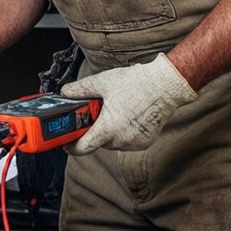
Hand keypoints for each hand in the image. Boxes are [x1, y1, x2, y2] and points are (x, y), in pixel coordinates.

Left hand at [61, 54, 196, 153]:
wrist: (166, 85)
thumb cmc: (136, 83)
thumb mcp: (102, 82)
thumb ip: (79, 90)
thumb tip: (64, 93)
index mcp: (108, 129)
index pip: (83, 148)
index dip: (72, 146)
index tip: (66, 142)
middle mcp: (121, 140)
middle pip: (98, 142)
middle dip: (93, 130)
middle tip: (95, 114)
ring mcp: (134, 143)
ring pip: (112, 142)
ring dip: (109, 132)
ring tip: (114, 112)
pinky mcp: (145, 142)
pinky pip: (126, 141)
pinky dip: (122, 132)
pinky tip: (126, 116)